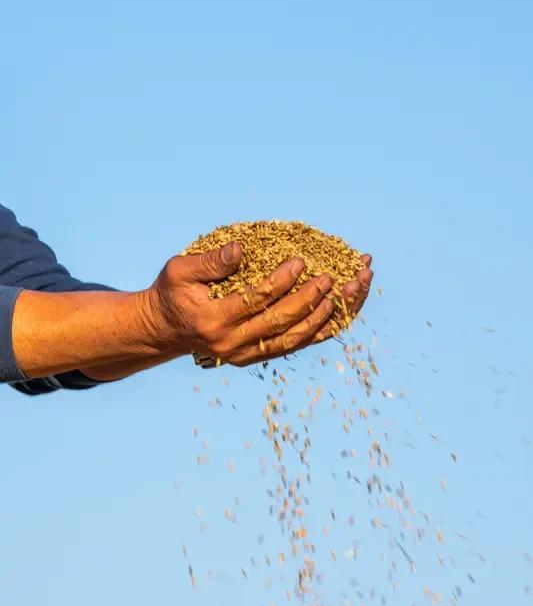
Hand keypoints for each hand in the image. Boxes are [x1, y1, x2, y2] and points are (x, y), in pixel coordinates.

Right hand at [142, 242, 372, 367]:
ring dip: (325, 316)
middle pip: (280, 323)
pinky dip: (320, 330)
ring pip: (294, 339)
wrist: (165, 330)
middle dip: (311, 299)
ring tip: (348, 291)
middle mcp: (231, 344)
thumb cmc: (173, 293)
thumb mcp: (179, 270)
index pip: (254, 301)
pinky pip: (295, 345)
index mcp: (213, 321)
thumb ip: (210, 262)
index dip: (280, 282)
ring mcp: (245, 355)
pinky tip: (341, 311)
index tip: (300, 262)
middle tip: (333, 277)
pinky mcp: (256, 356)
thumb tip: (241, 249)